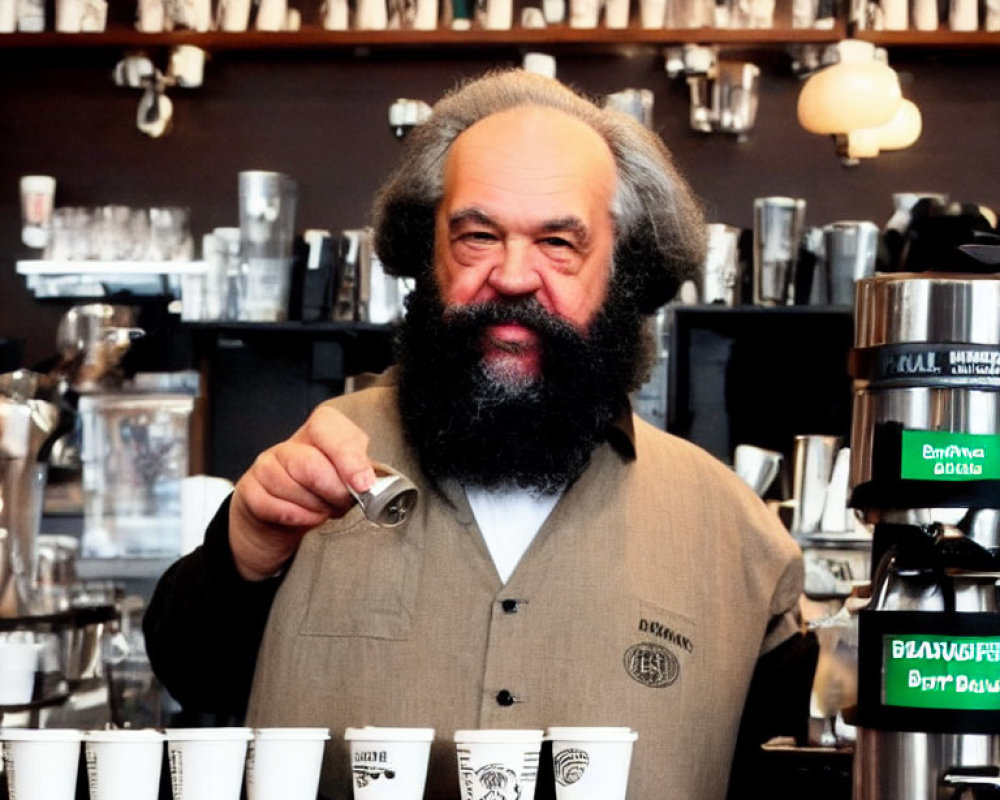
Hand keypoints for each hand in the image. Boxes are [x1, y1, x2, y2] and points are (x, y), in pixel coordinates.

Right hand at [228, 404, 376, 580]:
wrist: (281, 520)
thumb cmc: (320, 494)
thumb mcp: (346, 478)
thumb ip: (358, 472)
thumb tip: (366, 481)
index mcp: (318, 433)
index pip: (327, 426)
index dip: (347, 456)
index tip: (363, 483)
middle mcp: (289, 446)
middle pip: (310, 464)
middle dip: (334, 492)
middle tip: (343, 503)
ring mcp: (265, 466)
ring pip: (292, 487)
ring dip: (316, 507)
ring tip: (324, 509)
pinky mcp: (249, 491)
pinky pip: (275, 506)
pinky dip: (298, 518)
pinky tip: (306, 518)